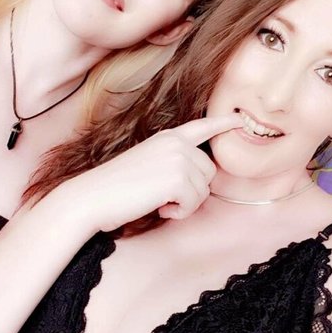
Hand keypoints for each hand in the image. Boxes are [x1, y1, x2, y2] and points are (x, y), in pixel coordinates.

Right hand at [81, 114, 241, 231]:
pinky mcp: (178, 177)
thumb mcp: (148, 164)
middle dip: (192, 191)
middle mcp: (176, 143)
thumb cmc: (116, 188)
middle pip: (209, 172)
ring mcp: (178, 158)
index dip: (222, 124)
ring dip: (183, 204)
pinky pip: (194, 203)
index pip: (201, 127)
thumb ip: (173, 162)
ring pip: (203, 190)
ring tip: (156, 200)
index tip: (239, 119)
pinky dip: (178, 213)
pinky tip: (157, 208)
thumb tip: (198, 177)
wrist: (92, 197)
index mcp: (168, 137)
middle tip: (161, 196)